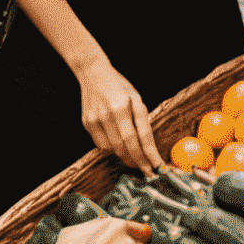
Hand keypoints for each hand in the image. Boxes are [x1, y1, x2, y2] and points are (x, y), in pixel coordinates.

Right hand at [76, 58, 161, 174]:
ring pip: (113, 149)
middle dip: (138, 161)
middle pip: (125, 147)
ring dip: (125, 156)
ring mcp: (94, 120)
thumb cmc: (119, 85)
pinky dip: (112, 148)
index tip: (157, 167)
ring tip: (134, 157)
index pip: (138, 137)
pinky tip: (118, 142)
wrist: (93, 73)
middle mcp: (107, 115)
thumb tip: (148, 145)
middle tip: (147, 170)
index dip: (149, 154)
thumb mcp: (136, 97)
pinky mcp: (86, 124)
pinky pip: (101, 144)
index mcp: (122, 106)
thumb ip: (142, 119)